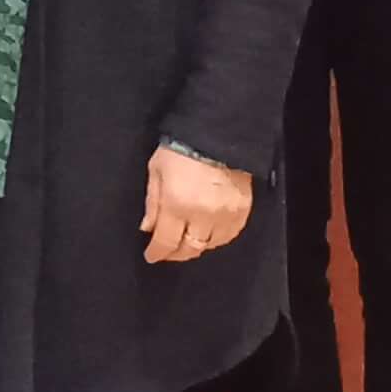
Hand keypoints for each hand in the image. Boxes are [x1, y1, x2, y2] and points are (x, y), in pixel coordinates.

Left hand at [140, 145, 252, 264]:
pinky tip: (209, 234)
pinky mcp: (242, 210)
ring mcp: (225, 214)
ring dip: (197, 246)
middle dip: (177, 254)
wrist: (218, 135)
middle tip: (169, 252)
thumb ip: (152, 203)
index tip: (151, 256)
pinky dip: (218, 239)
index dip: (157, 253)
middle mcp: (203, 215)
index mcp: (177, 205)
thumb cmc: (181, 149)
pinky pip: (230, 235)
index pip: (166, 241)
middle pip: (190, 248)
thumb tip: (148, 228)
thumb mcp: (156, 171)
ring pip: (211, 245)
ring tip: (187, 241)